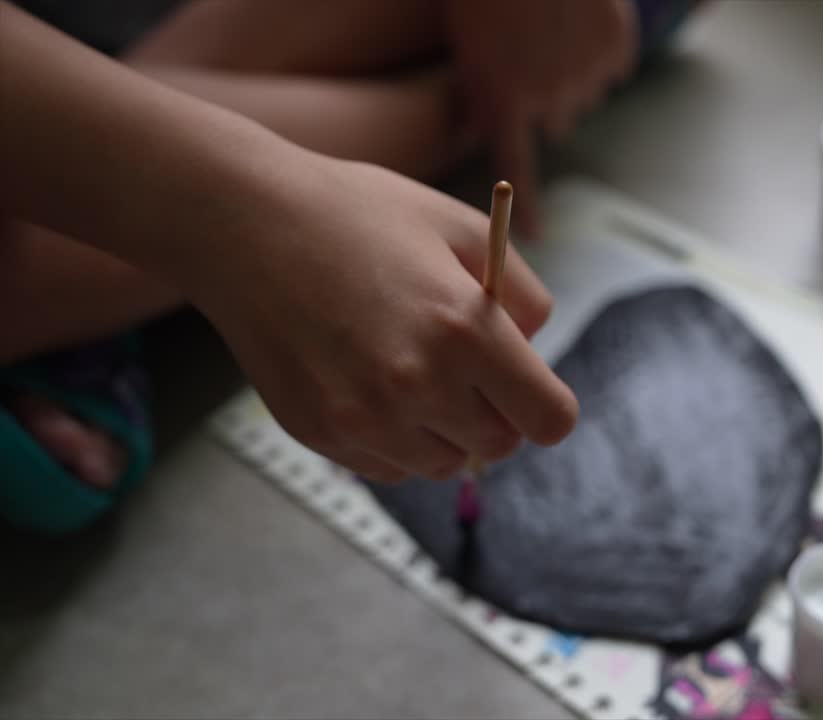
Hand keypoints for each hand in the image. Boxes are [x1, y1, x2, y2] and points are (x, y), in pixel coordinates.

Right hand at [187, 152, 578, 482]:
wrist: (243, 224)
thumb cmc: (359, 215)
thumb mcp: (460, 227)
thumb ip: (522, 293)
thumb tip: (534, 350)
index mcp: (465, 332)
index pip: (549, 419)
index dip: (545, 404)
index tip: (526, 385)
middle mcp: (418, 386)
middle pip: (500, 446)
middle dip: (495, 413)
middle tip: (464, 368)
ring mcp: (364, 418)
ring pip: (444, 465)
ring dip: (444, 431)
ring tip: (411, 371)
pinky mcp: (321, 434)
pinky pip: (389, 467)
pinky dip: (395, 441)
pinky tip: (369, 384)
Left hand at [444, 0, 637, 237]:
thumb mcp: (467, 45)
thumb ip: (481, 90)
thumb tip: (488, 126)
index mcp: (504, 100)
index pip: (516, 169)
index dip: (528, 205)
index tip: (537, 234)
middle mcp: (549, 98)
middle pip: (555, 123)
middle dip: (546, 103)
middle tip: (533, 63)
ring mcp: (587, 73)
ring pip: (584, 93)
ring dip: (572, 76)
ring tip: (551, 33)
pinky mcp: (615, 46)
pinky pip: (611, 65)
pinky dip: (599, 51)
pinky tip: (579, 21)